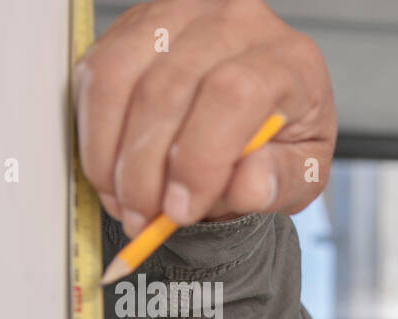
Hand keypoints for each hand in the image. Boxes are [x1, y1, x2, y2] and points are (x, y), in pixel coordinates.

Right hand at [73, 0, 336, 234]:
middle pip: (168, 90)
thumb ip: (281, 182)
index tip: (181, 210)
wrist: (263, 105)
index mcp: (287, 60)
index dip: (199, 159)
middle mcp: (233, 22)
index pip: (233, 94)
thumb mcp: (304, 173)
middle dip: (145, 171)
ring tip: (124, 202)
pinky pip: (96, 74)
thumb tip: (247, 186)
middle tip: (143, 218)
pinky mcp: (137, 23)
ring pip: (120, 79)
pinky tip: (109, 170)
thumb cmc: (285, 138)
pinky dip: (94, 131)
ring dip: (111, 154)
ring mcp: (179, 15)